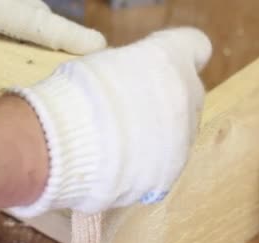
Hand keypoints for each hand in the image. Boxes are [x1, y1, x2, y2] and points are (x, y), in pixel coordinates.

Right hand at [10, 28, 211, 216]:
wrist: (63, 146)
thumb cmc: (75, 94)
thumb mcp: (103, 63)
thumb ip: (131, 70)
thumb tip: (130, 81)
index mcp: (173, 59)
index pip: (196, 48)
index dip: (176, 58)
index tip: (156, 69)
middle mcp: (188, 98)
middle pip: (186, 97)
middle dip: (162, 103)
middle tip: (126, 110)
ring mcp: (182, 142)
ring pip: (176, 136)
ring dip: (153, 137)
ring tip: (113, 144)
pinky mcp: (167, 177)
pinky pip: (159, 168)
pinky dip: (141, 168)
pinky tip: (113, 167)